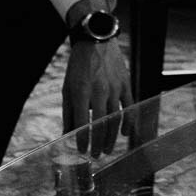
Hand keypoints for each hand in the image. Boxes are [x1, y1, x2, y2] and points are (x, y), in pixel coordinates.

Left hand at [63, 38, 132, 154]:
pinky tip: (125, 133)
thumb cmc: (78, 66)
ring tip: (108, 149)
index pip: (83, 123)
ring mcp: (114, 87)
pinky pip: (129, 106)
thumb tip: (66, 134)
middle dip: (98, 144)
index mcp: (81, 91)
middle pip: (101, 125)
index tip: (82, 152)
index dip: (83, 141)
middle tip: (97, 155)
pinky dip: (129, 122)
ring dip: (112, 137)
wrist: (96, 40)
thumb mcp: (68, 87)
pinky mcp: (125, 83)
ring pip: (116, 118)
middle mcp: (99, 90)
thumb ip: (68, 112)